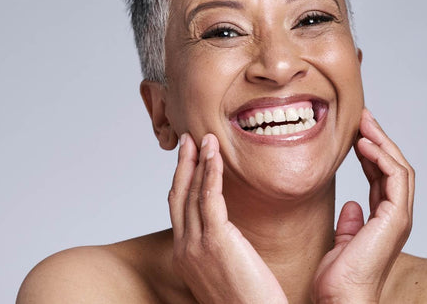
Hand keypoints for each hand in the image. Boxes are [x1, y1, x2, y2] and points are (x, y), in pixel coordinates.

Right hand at [168, 133, 287, 303]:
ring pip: (191, 192)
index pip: (178, 210)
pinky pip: (209, 197)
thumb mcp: (225, 273)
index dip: (182, 181)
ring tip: (205, 138)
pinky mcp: (216, 241)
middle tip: (189, 140)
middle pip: (178, 196)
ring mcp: (196, 245)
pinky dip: (211, 171)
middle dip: (183, 165)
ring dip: (198, 161)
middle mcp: (184, 249)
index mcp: (184, 257)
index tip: (189, 160)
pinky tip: (215, 154)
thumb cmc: (248, 303)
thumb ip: (221, 252)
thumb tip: (230, 235)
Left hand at [313, 109, 414, 302]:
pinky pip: (395, 178)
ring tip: (364, 123)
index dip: (371, 152)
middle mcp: (396, 217)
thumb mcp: (341, 243)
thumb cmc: (339, 280)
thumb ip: (350, 224)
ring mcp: (399, 218)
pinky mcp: (396, 218)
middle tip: (363, 117)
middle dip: (379, 139)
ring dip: (382, 141)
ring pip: (399, 168)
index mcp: (385, 221)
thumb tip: (351, 205)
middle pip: (395, 167)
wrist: (341, 298)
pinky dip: (382, 157)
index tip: (356, 133)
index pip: (383, 177)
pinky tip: (364, 143)